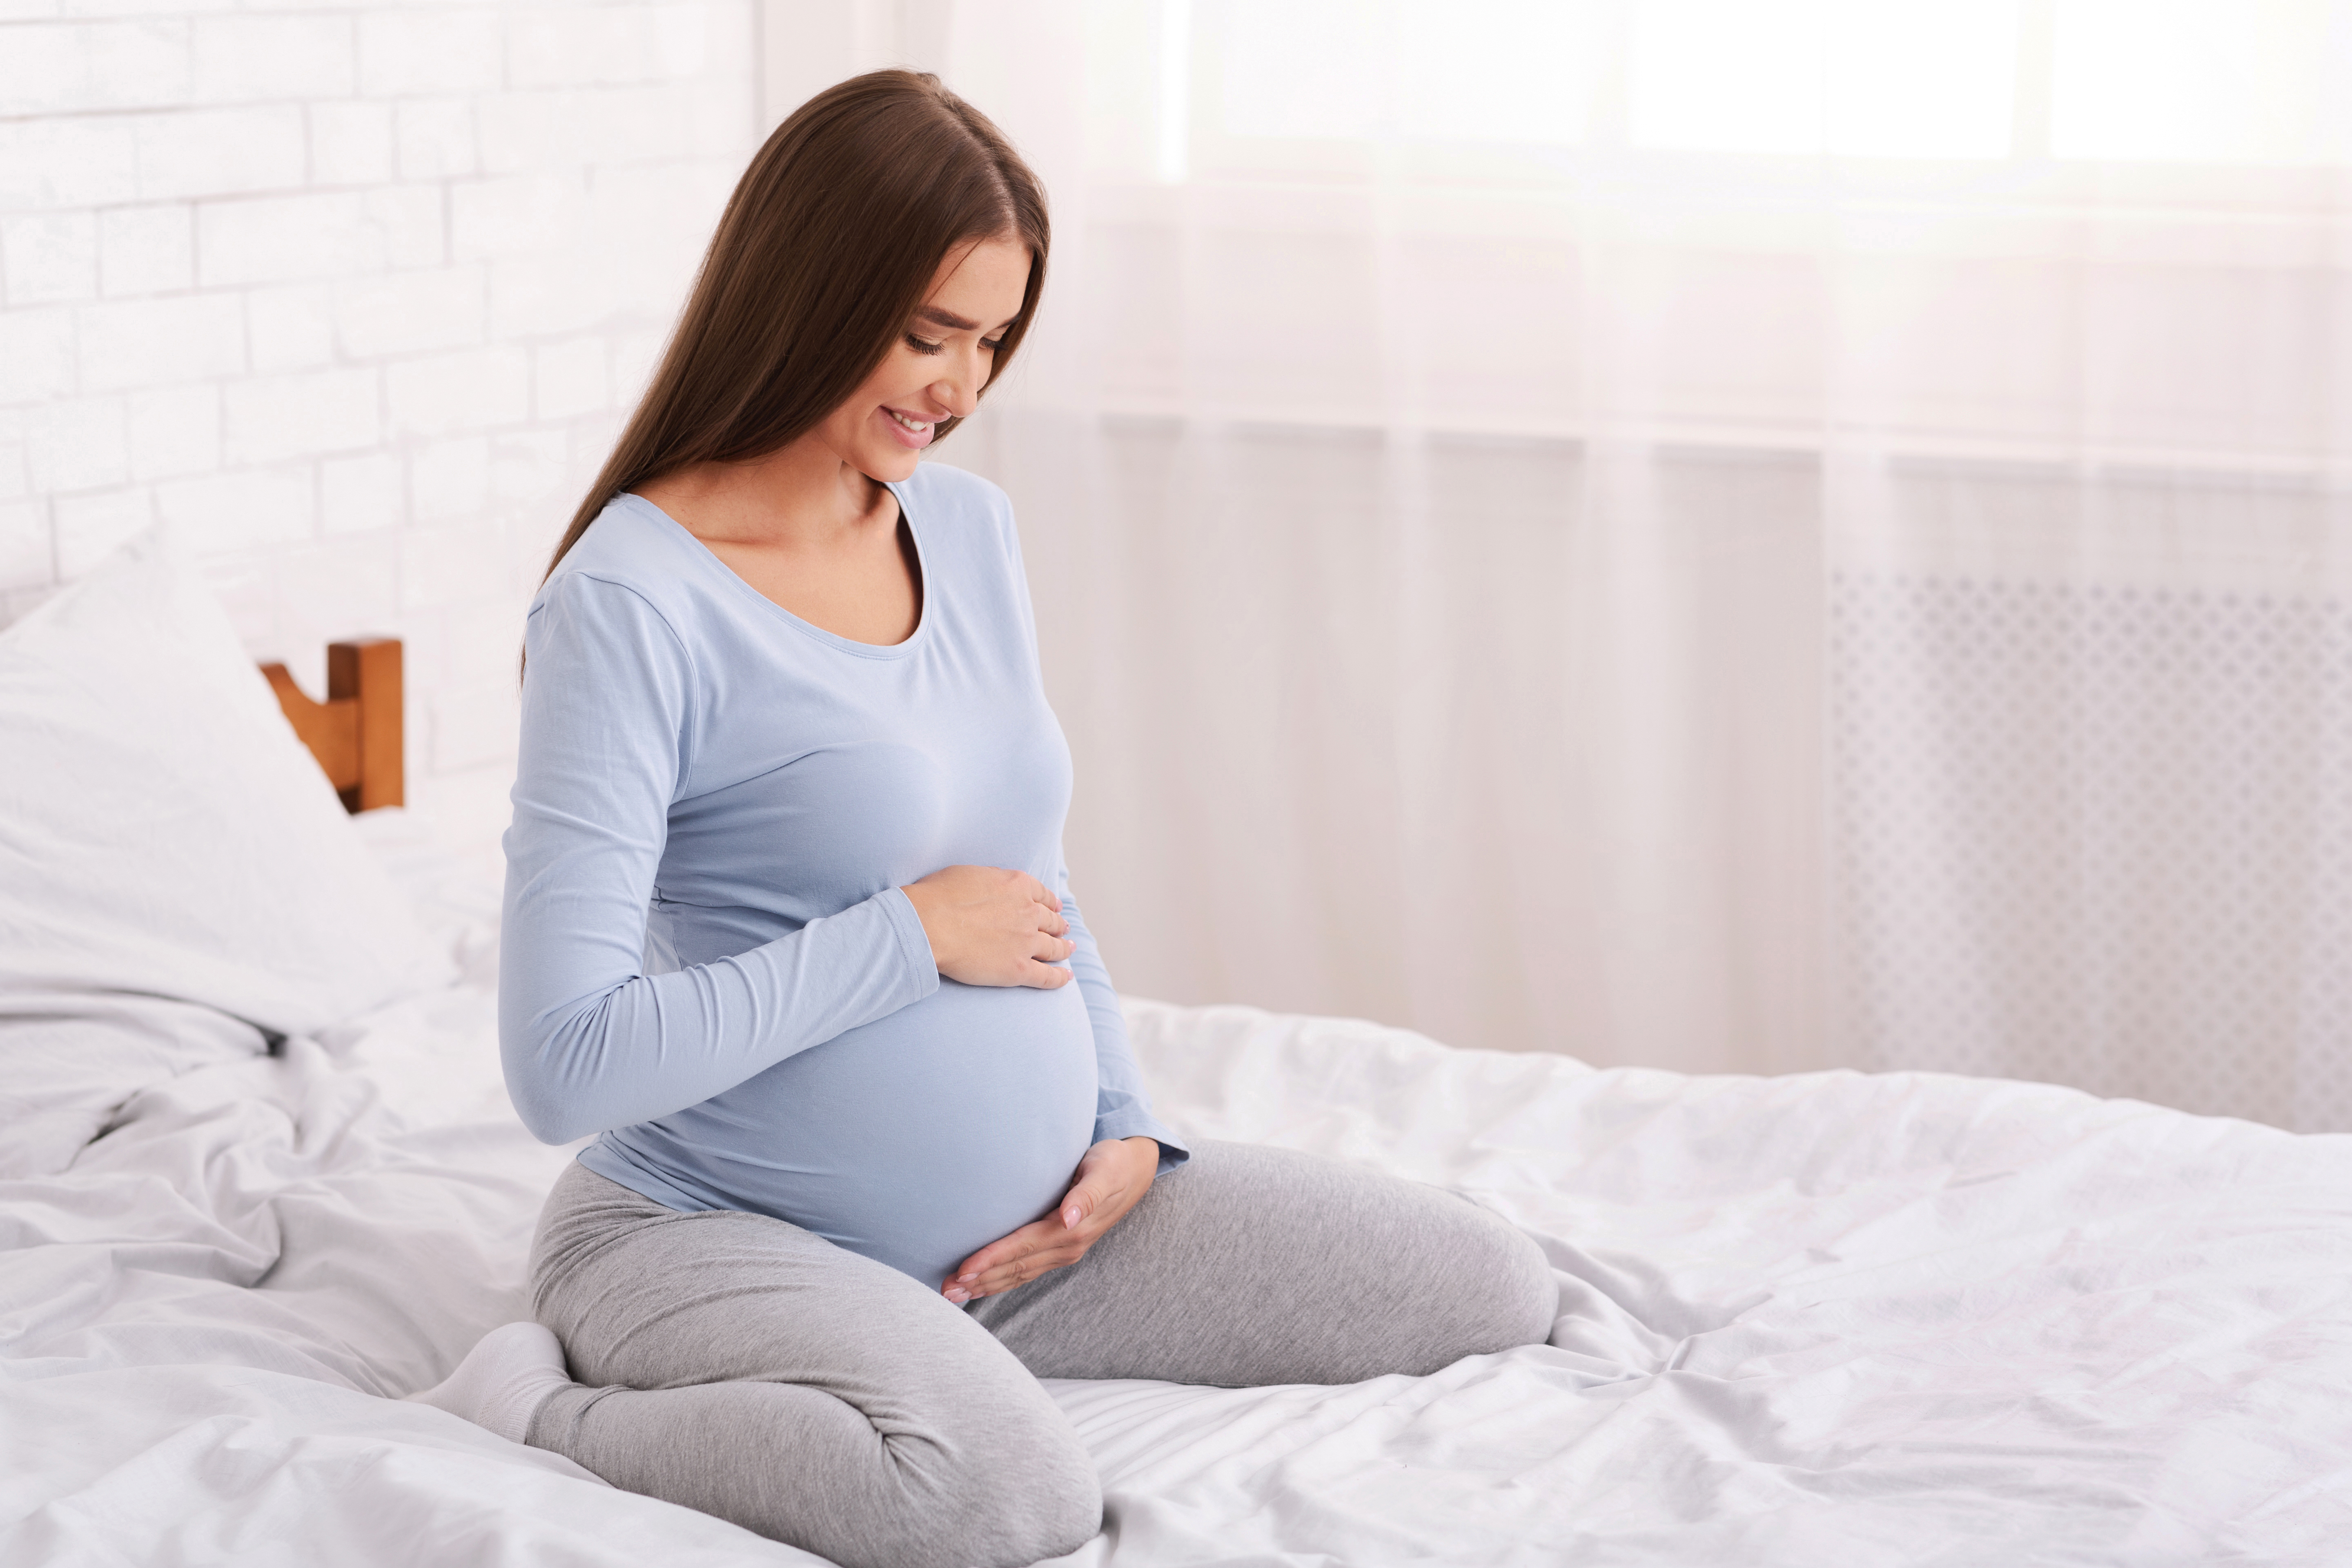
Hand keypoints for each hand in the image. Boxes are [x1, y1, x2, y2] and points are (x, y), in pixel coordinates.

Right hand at [899, 865, 1072, 988]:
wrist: (929, 925)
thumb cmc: (939, 896)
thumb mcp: (970, 874)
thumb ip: (991, 880)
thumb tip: (995, 888)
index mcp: (1018, 886)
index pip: (1042, 895)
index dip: (1051, 903)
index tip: (1055, 908)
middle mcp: (1028, 912)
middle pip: (1051, 921)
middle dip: (1059, 925)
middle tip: (1064, 930)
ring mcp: (1026, 942)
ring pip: (1054, 947)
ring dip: (1064, 948)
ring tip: (1069, 949)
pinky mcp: (1018, 969)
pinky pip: (1047, 976)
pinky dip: (1060, 978)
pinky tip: (1066, 978)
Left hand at [942, 1137, 1160, 1303]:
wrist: (1135, 1171)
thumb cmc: (1113, 1163)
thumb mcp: (1103, 1172)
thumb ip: (1086, 1195)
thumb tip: (1069, 1219)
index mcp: (1071, 1230)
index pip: (1021, 1248)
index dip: (991, 1260)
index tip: (963, 1269)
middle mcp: (1066, 1246)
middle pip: (1015, 1268)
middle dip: (980, 1280)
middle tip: (945, 1291)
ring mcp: (1063, 1251)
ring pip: (1018, 1274)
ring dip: (986, 1285)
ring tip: (954, 1294)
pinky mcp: (1060, 1249)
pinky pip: (1026, 1271)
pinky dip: (1002, 1280)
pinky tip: (982, 1284)